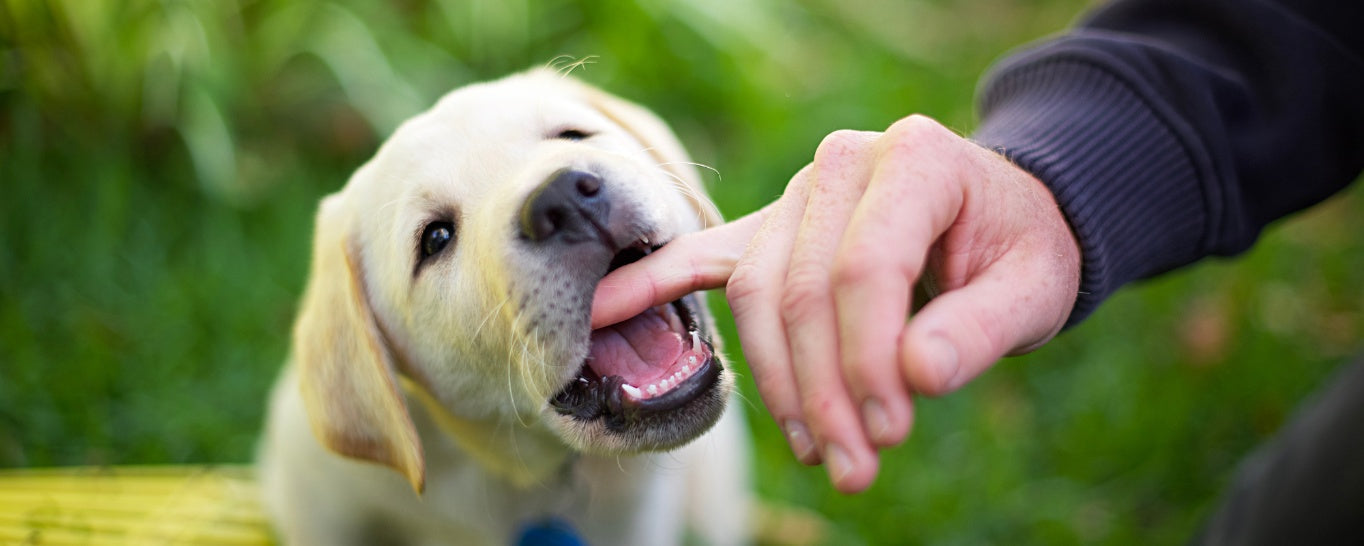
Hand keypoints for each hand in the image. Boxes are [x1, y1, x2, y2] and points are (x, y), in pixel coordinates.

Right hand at [592, 115, 1080, 492]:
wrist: (997, 216)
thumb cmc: (1018, 249)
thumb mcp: (1034, 286)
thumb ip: (981, 328)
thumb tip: (917, 376)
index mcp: (913, 159)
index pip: (865, 267)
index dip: (869, 360)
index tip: (888, 433)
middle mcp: (842, 165)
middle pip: (802, 289)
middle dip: (823, 391)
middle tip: (854, 467)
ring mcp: (797, 195)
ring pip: (757, 295)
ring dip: (779, 384)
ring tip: (816, 451)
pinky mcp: (768, 229)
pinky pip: (701, 258)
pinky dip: (651, 284)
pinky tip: (601, 312)